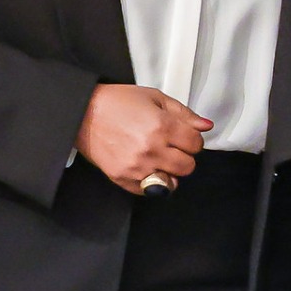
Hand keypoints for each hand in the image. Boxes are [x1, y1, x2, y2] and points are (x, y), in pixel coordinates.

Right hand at [75, 84, 212, 195]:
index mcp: (162, 126)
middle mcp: (151, 149)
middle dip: (185, 157)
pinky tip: (147, 168)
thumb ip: (184, 113)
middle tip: (173, 148)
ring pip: (172, 183)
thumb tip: (206, 126)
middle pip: (188, 166)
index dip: (193, 140)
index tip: (184, 136)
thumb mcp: (155, 98)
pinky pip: (149, 192)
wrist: (83, 113)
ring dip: (171, 172)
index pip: (196, 144)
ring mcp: (136, 167)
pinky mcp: (122, 178)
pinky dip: (153, 183)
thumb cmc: (119, 102)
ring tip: (161, 160)